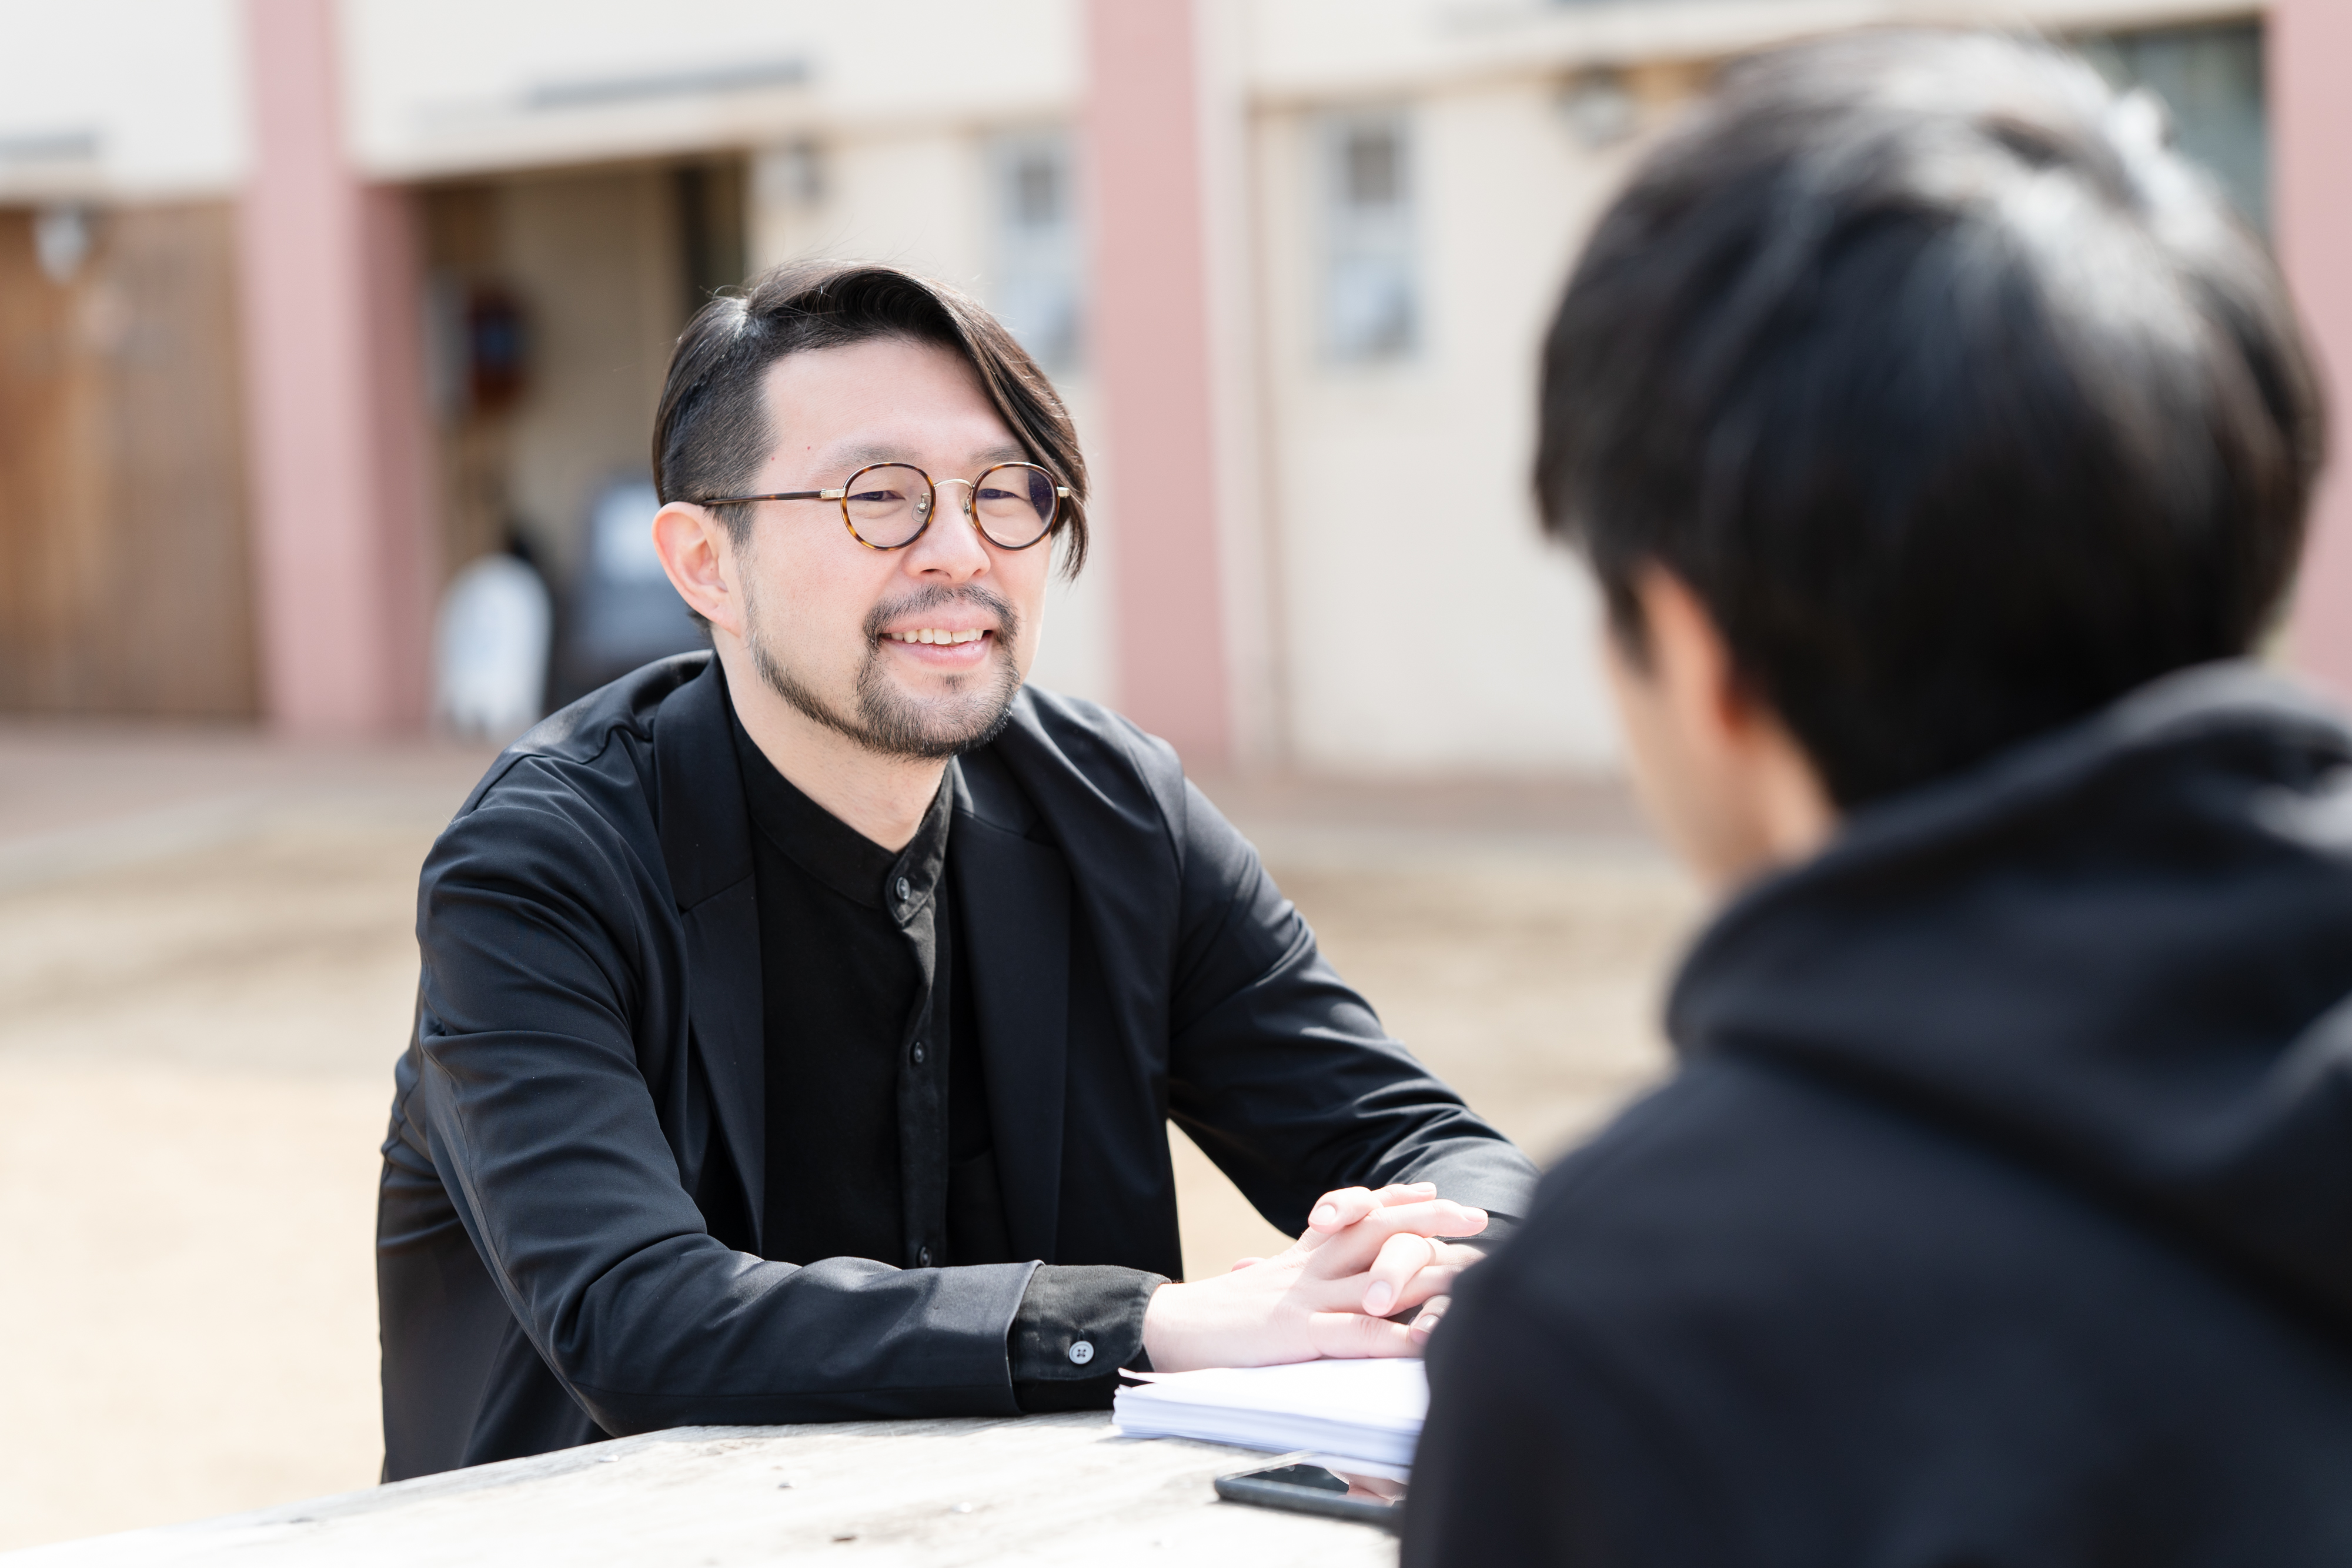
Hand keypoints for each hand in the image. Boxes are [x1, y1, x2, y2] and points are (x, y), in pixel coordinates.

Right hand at [1139, 1183, 1487, 1371]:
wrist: (1167, 1328)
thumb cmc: (1215, 1317)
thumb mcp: (1259, 1283)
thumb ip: (1286, 1271)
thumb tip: (1278, 1263)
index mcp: (1300, 1256)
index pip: (1353, 1214)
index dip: (1393, 1199)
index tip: (1431, 1190)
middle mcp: (1309, 1266)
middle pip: (1378, 1229)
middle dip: (1430, 1221)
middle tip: (1478, 1217)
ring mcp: (1306, 1297)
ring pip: (1379, 1275)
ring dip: (1431, 1273)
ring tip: (1476, 1274)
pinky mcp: (1298, 1334)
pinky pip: (1357, 1332)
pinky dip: (1396, 1336)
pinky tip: (1429, 1339)